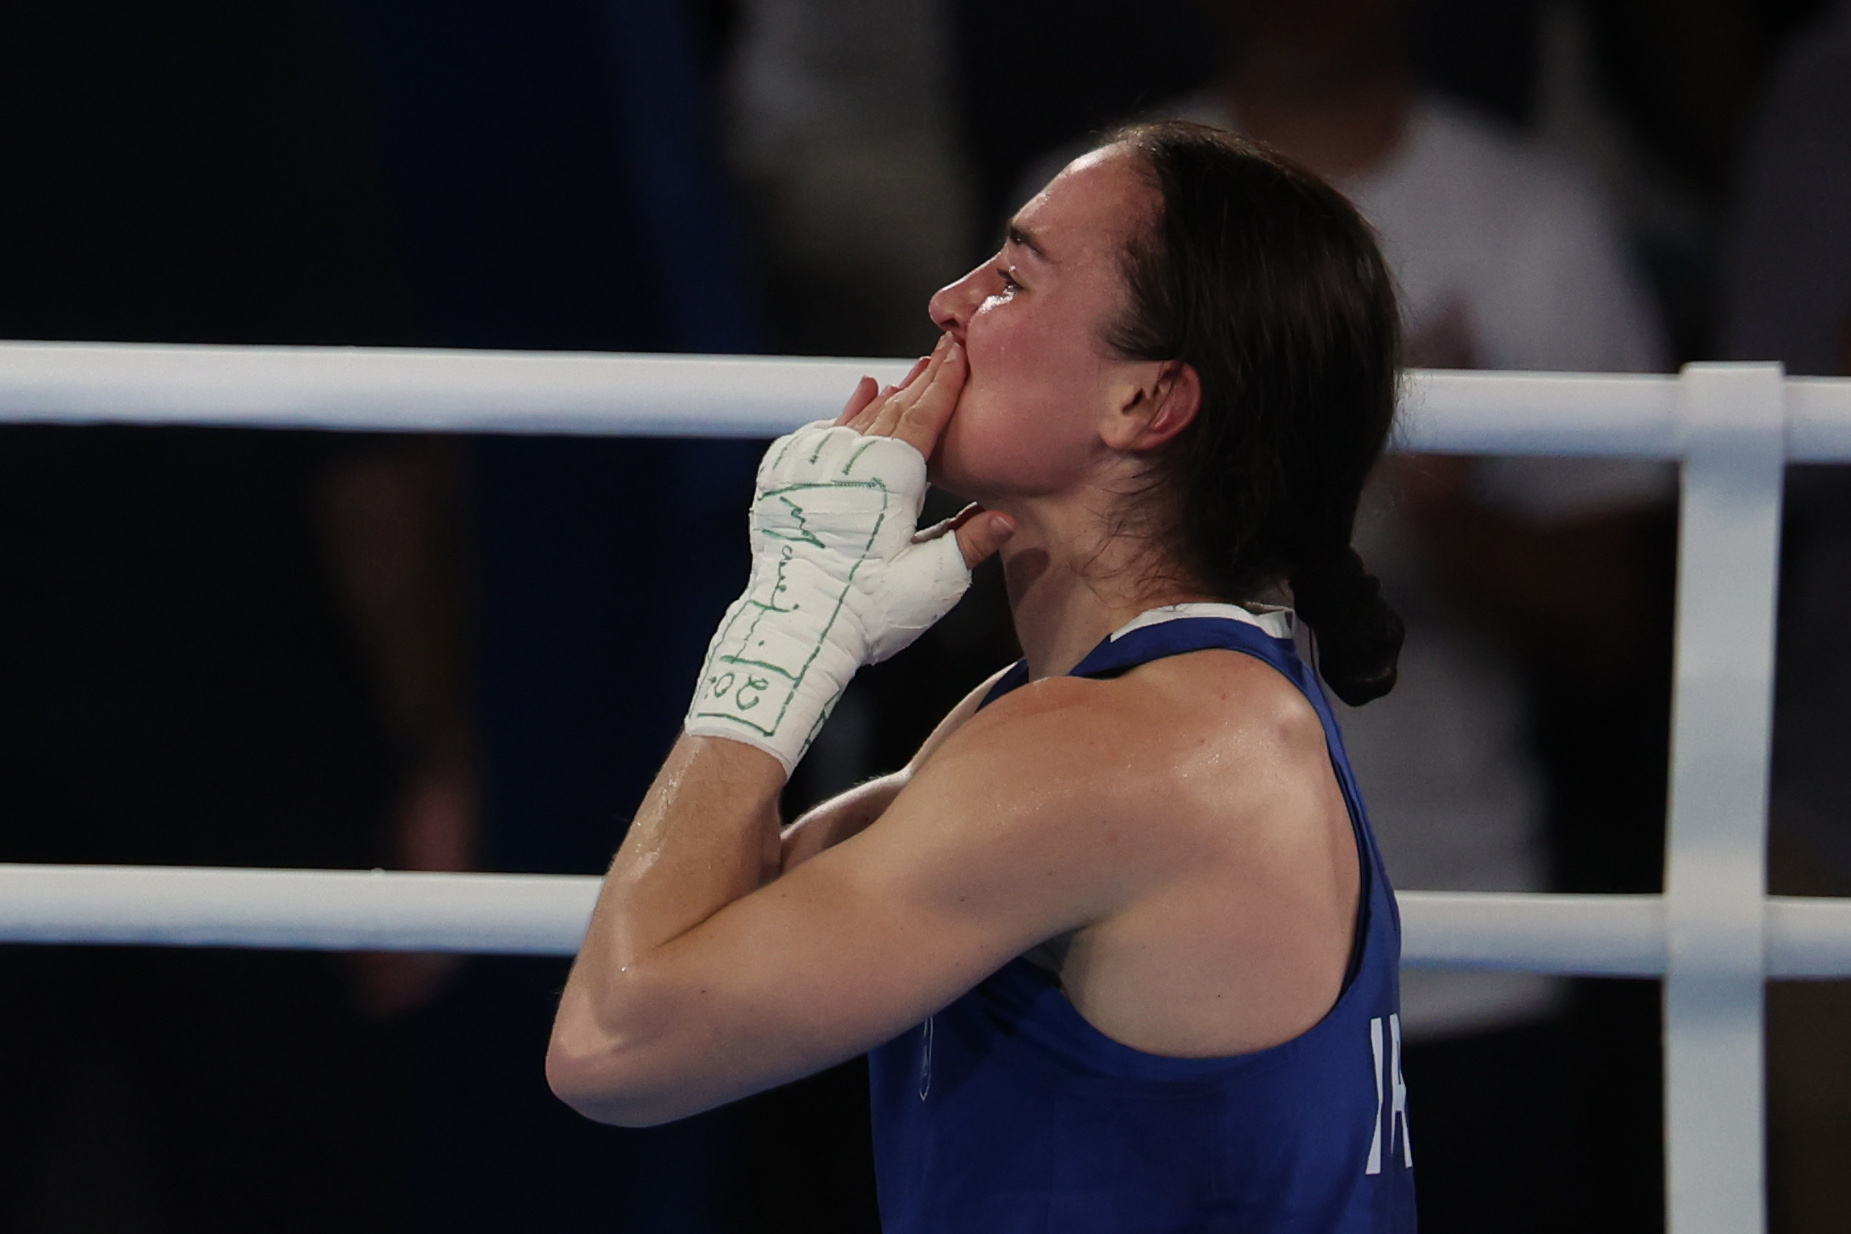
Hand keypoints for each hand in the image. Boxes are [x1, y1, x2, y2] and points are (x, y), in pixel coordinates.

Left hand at [683, 342, 1013, 772]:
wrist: (793, 628)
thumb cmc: (869, 610)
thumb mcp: (932, 581)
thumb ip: (971, 544)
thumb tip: (1008, 517)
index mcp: (890, 475)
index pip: (926, 413)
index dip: (947, 380)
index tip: (961, 348)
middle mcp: (848, 458)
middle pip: (892, 408)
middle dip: (920, 379)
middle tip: (942, 350)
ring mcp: (811, 466)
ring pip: (855, 418)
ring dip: (884, 397)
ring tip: (906, 378)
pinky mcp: (783, 480)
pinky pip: (818, 434)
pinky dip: (842, 416)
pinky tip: (855, 403)